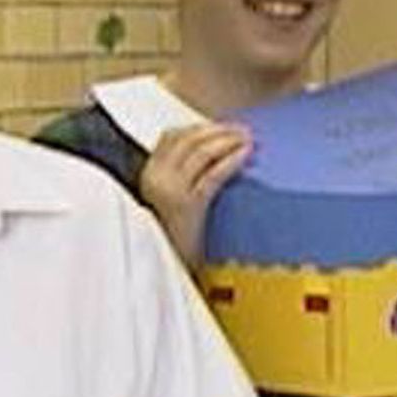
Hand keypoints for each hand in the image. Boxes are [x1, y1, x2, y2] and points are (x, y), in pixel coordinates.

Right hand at [138, 121, 252, 263]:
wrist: (169, 269)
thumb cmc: (175, 239)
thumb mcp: (169, 202)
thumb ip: (181, 178)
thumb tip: (214, 153)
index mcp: (149, 174)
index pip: (172, 136)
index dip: (201, 128)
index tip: (224, 128)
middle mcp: (156, 177)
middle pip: (189, 139)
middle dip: (219, 130)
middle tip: (243, 130)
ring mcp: (170, 190)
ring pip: (202, 151)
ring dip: (228, 140)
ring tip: (248, 139)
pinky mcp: (188, 206)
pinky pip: (213, 174)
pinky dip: (232, 159)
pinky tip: (246, 154)